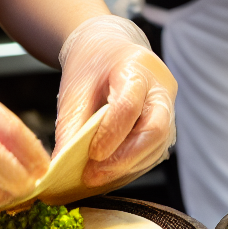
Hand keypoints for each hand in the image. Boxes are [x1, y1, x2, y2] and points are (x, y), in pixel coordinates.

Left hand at [56, 16, 176, 186]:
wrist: (111, 50)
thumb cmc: (93, 66)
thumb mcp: (75, 87)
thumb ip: (69, 124)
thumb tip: (59, 164)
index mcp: (136, 69)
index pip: (129, 106)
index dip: (111, 134)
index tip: (91, 155)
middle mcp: (161, 89)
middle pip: (156, 130)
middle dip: (125, 159)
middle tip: (93, 176)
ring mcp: (168, 108)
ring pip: (157, 147)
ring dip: (127, 168)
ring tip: (96, 178)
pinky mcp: (166, 126)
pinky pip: (154, 152)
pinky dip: (131, 167)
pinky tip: (109, 174)